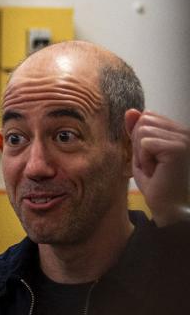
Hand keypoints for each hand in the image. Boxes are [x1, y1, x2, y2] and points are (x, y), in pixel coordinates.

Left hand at [125, 109, 189, 224]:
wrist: (167, 204)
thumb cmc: (155, 181)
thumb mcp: (140, 152)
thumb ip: (136, 130)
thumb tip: (131, 110)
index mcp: (178, 129)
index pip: (146, 116)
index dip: (139, 140)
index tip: (151, 157)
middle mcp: (184, 131)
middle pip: (143, 122)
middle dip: (139, 146)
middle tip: (152, 164)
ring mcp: (183, 138)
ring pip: (142, 132)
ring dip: (142, 154)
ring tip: (154, 167)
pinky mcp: (178, 147)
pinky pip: (145, 144)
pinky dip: (144, 160)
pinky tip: (156, 170)